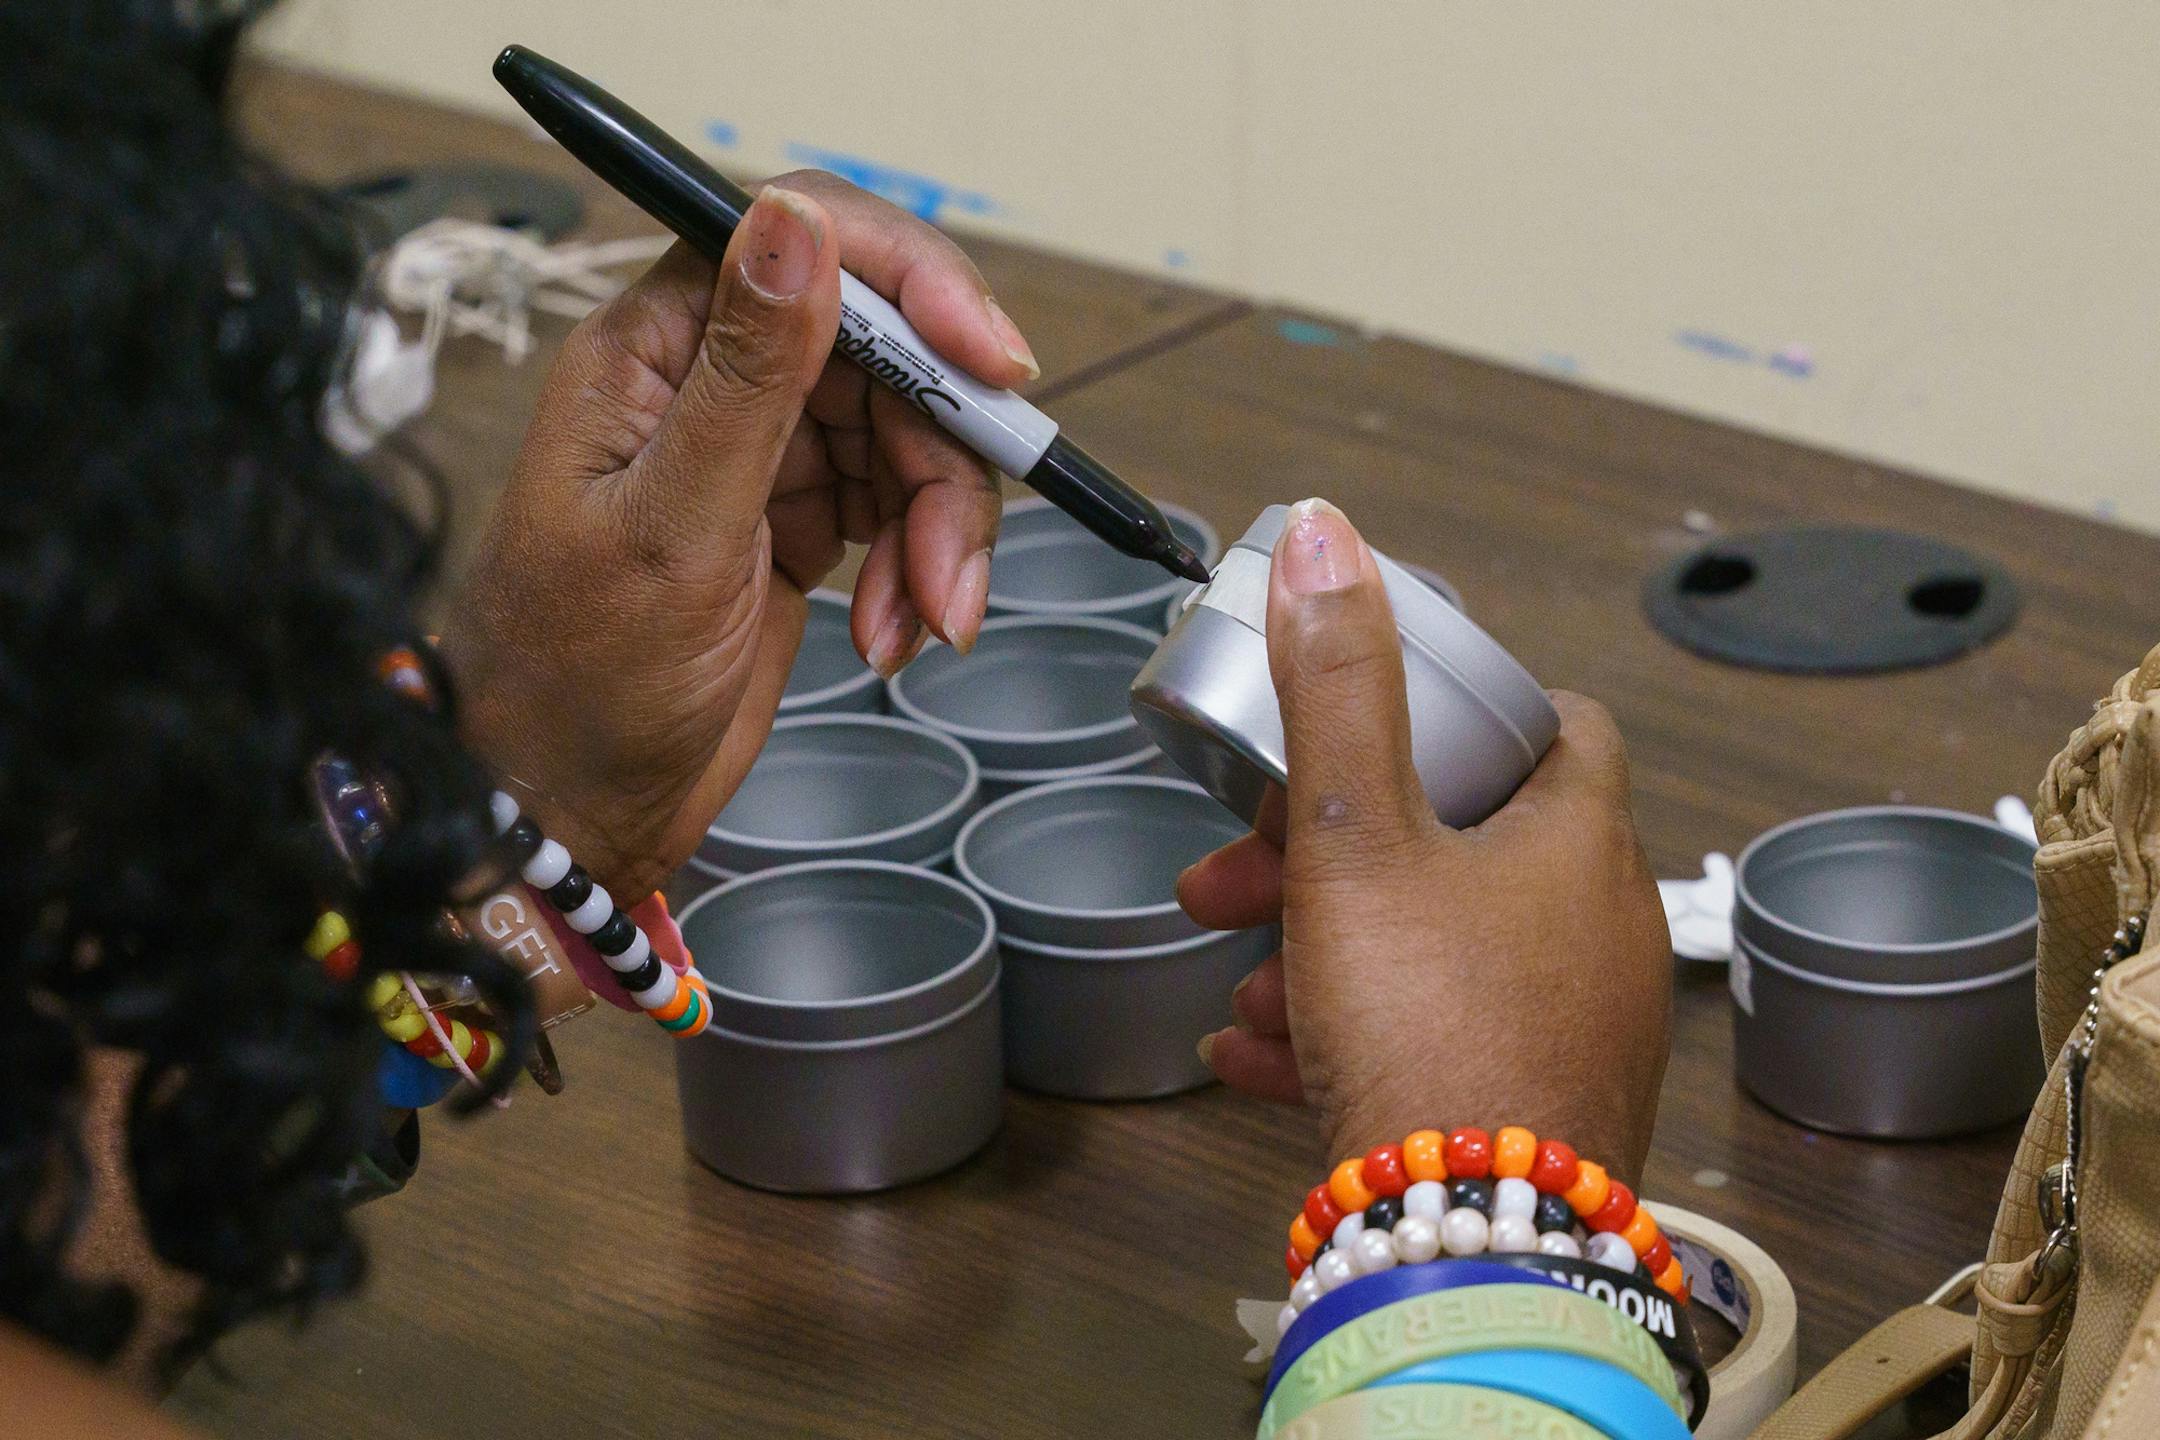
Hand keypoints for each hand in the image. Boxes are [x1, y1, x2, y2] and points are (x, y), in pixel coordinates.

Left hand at [441, 173, 1038, 897]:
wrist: (573, 810)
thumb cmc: (575, 682)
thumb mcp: (671, 527)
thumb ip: (748, 376)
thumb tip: (794, 223)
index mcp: (657, 349)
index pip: (807, 241)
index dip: (915, 285)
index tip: (989, 360)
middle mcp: (714, 380)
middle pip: (889, 349)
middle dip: (943, 454)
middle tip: (952, 567)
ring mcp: (764, 450)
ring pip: (913, 432)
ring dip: (942, 528)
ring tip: (919, 620)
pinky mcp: (802, 517)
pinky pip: (905, 504)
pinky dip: (922, 568)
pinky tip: (893, 633)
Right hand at [1178, 499, 1671, 1178]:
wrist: (1472, 1243)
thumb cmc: (1431, 1027)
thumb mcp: (1357, 836)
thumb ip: (1335, 686)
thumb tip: (1327, 536)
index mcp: (1578, 840)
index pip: (1559, 728)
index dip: (1467, 713)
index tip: (1383, 726)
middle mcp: (1598, 927)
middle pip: (1459, 847)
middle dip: (1330, 852)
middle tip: (1239, 871)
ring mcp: (1575, 1025)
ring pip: (1435, 949)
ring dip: (1327, 947)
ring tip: (1241, 976)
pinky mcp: (1539, 1107)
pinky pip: (1436, 1041)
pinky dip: (1352, 1029)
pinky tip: (1258, 1053)